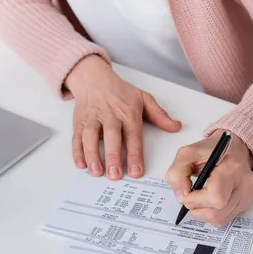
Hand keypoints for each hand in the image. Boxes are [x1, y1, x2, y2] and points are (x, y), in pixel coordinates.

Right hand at [66, 55, 181, 179]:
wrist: (94, 79)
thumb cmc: (120, 92)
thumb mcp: (143, 98)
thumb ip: (159, 115)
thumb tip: (176, 126)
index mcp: (128, 113)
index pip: (133, 136)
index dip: (134, 154)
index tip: (136, 171)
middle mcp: (110, 116)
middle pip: (111, 137)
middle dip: (112, 156)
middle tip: (115, 174)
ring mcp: (93, 119)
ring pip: (90, 137)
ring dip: (92, 155)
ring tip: (96, 172)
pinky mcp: (79, 122)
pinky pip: (76, 137)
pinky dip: (77, 151)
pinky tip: (81, 164)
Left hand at [164, 131, 252, 225]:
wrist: (233, 148)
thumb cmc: (210, 150)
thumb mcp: (187, 154)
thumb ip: (177, 173)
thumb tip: (182, 197)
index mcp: (231, 166)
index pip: (216, 197)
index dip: (196, 201)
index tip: (188, 194)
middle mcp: (244, 182)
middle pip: (217, 213)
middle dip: (198, 209)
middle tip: (191, 198)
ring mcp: (248, 194)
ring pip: (221, 219)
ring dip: (204, 214)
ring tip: (199, 199)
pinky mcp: (248, 202)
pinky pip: (226, 218)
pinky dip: (213, 214)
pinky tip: (210, 201)